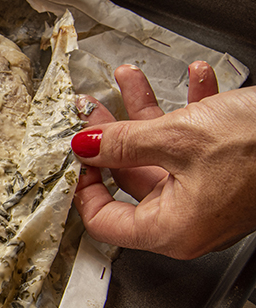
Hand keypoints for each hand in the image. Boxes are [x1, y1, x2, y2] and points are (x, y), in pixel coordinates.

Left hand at [72, 62, 255, 259]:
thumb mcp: (177, 138)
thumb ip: (121, 143)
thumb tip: (85, 146)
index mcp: (171, 229)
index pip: (105, 222)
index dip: (84, 188)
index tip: (77, 156)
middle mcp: (188, 219)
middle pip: (131, 178)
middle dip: (113, 133)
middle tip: (95, 108)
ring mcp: (210, 197)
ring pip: (162, 153)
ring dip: (147, 112)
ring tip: (130, 78)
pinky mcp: (230, 175)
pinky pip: (198, 144)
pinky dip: (191, 110)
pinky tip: (196, 78)